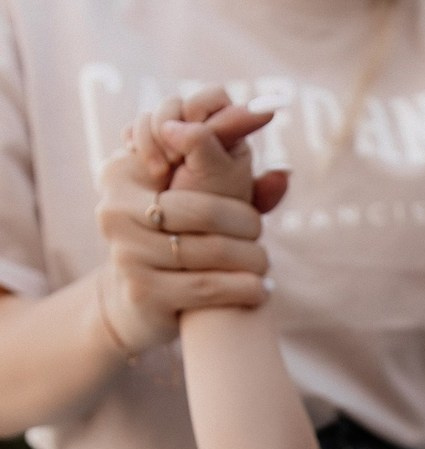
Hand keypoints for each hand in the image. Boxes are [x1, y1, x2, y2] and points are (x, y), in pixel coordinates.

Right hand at [93, 89, 284, 355]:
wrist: (140, 301)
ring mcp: (125, 250)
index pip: (185, 147)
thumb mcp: (193, 198)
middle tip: (261, 234)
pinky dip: (242, 288)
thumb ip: (229, 174)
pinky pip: (206, 287)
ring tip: (264, 265)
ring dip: (251, 260)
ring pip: (210, 250)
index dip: (224, 163)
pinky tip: (261, 290)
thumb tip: (284, 175)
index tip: (246, 186)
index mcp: (124, 171)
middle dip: (246, 224)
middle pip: (205, 210)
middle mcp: (115, 207)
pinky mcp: (141, 290)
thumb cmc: (176, 239)